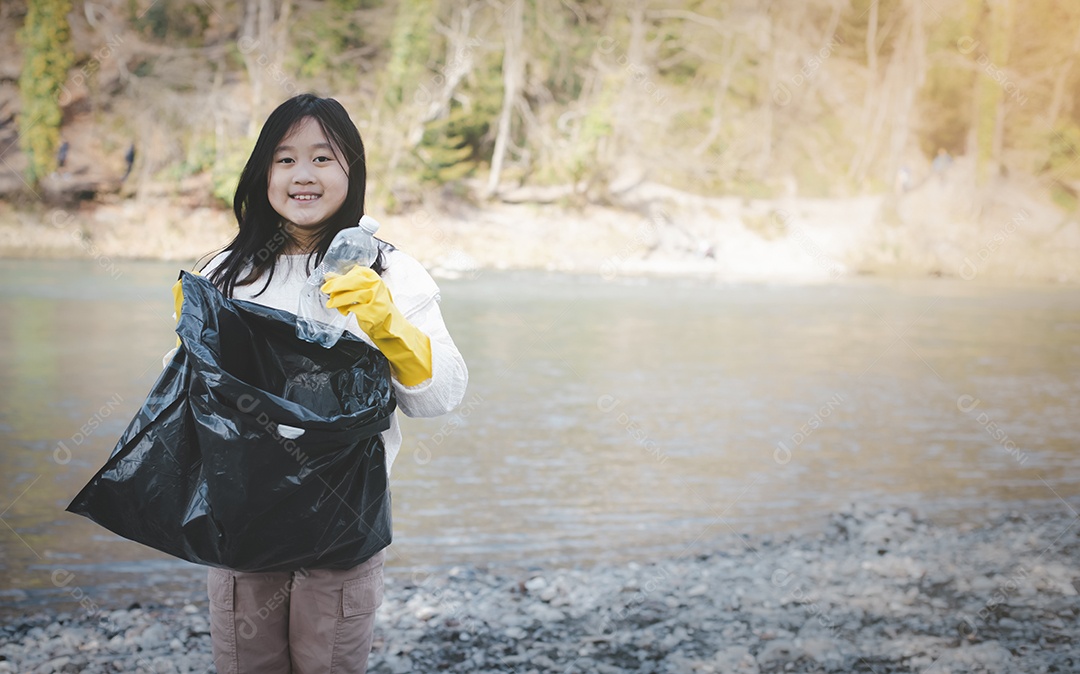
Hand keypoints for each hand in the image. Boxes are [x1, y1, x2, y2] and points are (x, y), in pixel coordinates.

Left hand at [322, 266, 432, 385]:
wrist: (390, 326)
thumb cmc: (375, 307)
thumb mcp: (364, 291)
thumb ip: (348, 283)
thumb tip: (328, 276)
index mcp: (375, 278)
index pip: (354, 272)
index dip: (340, 277)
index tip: (329, 280)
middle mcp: (377, 286)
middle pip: (352, 281)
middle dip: (336, 285)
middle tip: (325, 289)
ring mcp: (376, 299)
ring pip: (352, 295)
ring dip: (338, 299)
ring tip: (331, 303)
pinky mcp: (372, 312)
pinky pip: (353, 308)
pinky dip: (345, 309)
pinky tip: (344, 311)